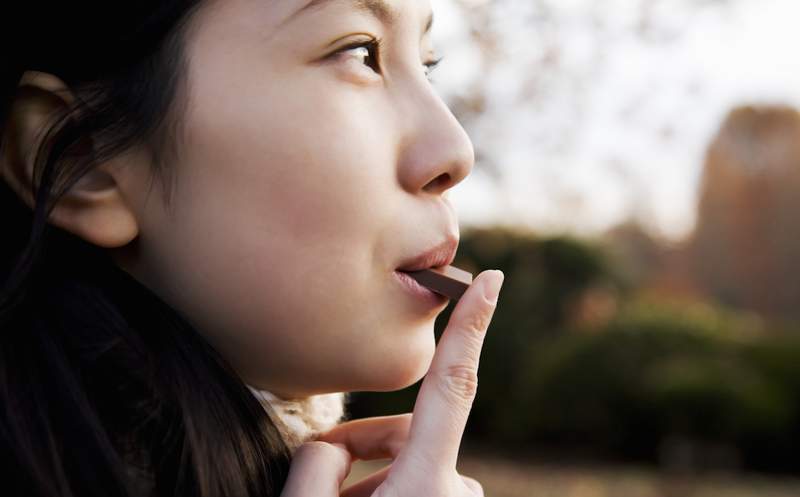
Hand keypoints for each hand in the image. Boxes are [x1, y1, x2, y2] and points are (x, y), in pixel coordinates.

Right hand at [279, 269, 503, 496]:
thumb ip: (317, 462)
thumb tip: (334, 446)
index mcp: (428, 486)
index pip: (450, 385)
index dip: (468, 327)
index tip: (490, 281)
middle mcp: (456, 491)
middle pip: (405, 429)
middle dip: (361, 441)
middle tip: (318, 468)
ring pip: (407, 459)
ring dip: (368, 473)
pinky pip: (417, 482)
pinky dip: (387, 488)